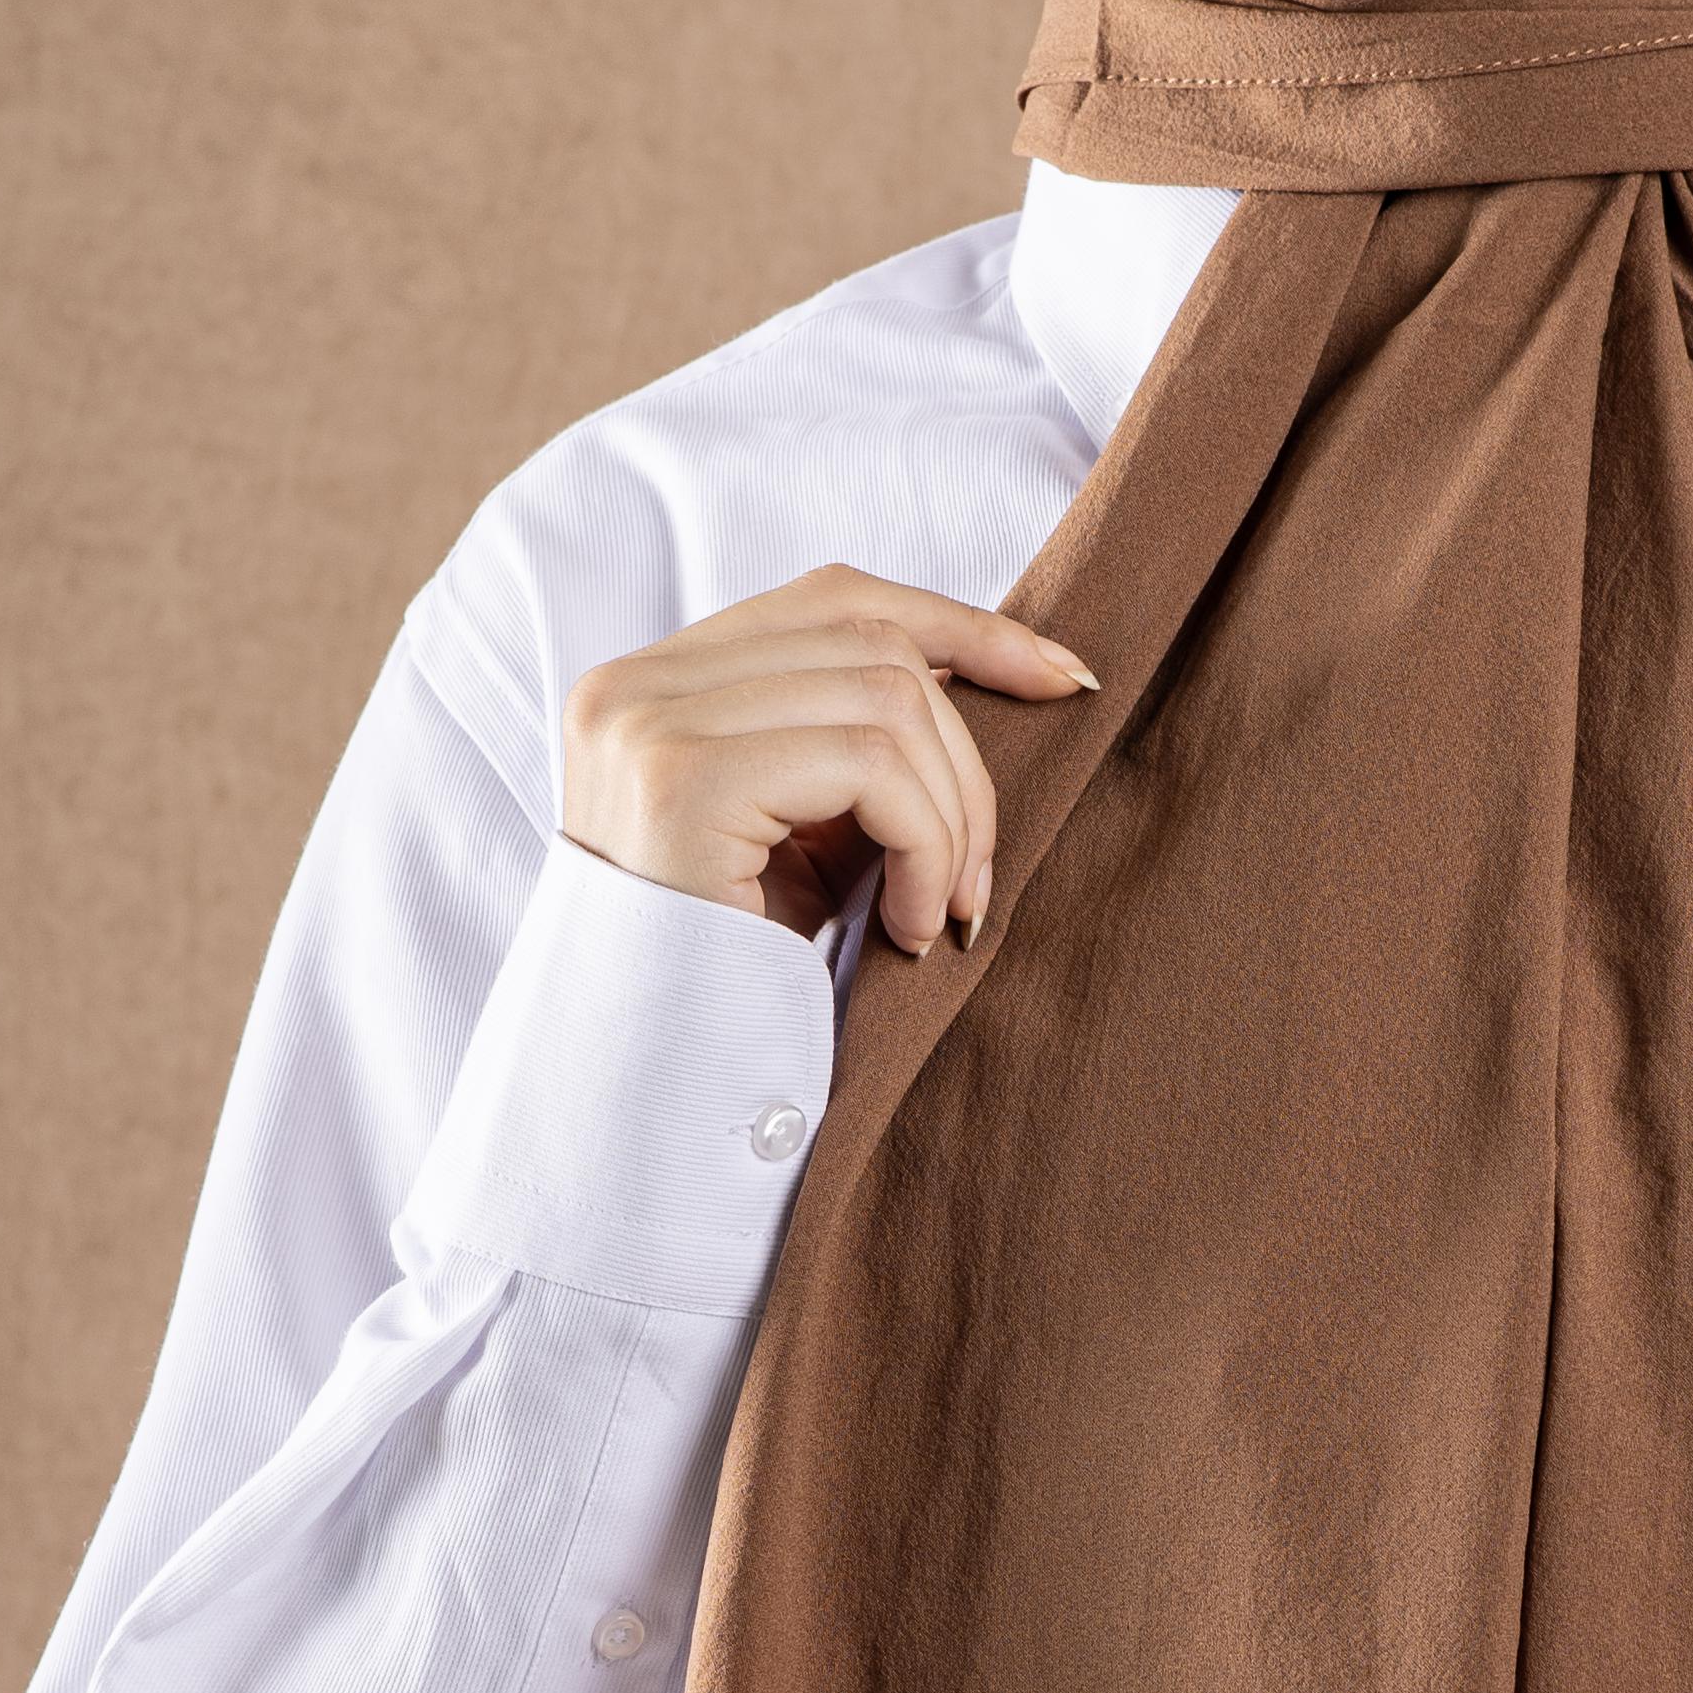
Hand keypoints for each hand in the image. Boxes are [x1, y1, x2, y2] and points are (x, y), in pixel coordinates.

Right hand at [559, 566, 1097, 960]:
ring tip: (940, 914)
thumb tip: (999, 667)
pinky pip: (868, 767)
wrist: (648, 1092)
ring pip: (886, 698)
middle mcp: (633, 685)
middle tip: (981, 882)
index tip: (1059, 677)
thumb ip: (857, 749)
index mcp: (652, 683)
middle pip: (871, 642)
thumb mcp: (803, 840)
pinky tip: (909, 928)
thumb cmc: (735, 975)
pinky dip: (924, 846)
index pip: (832, 600)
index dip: (959, 626)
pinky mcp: (682, 780)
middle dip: (964, 760)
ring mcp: (649, 724)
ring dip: (951, 818)